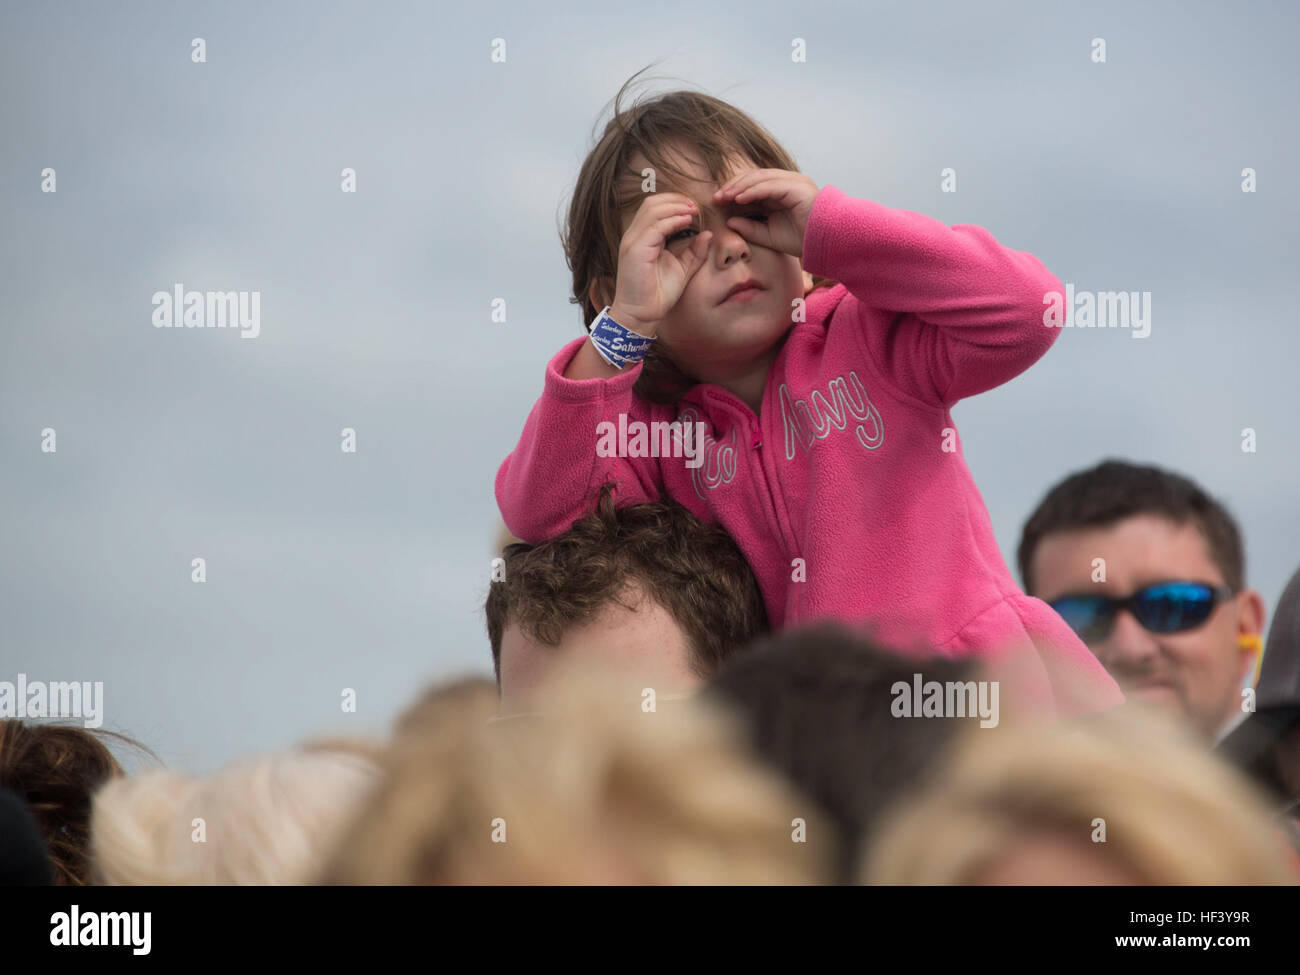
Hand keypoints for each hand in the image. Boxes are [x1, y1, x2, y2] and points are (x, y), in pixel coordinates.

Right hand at [610, 192, 712, 335]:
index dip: (675, 202)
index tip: (695, 208)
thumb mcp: (681, 269)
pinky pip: (655, 227)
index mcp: (642, 238)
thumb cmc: (658, 294)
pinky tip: (686, 221)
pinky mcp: (635, 250)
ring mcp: (632, 241)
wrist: (641, 315)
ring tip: (693, 211)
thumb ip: (693, 251)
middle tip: (695, 205)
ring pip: (652, 210)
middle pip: (652, 203)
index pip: (655, 208)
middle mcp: (634, 236)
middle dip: (676, 200)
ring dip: (675, 207)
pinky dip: (672, 220)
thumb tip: (707, 233)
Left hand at [713, 170, 818, 257]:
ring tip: (724, 197)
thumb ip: (750, 228)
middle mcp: (787, 182)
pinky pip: (770, 185)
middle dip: (733, 185)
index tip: (717, 201)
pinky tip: (739, 198)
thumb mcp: (769, 235)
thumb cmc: (802, 239)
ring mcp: (793, 182)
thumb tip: (729, 221)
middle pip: (754, 176)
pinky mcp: (796, 187)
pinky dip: (752, 190)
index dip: (734, 190)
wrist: (826, 243)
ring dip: (740, 186)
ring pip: (760, 178)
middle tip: (716, 197)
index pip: (753, 184)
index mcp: (781, 191)